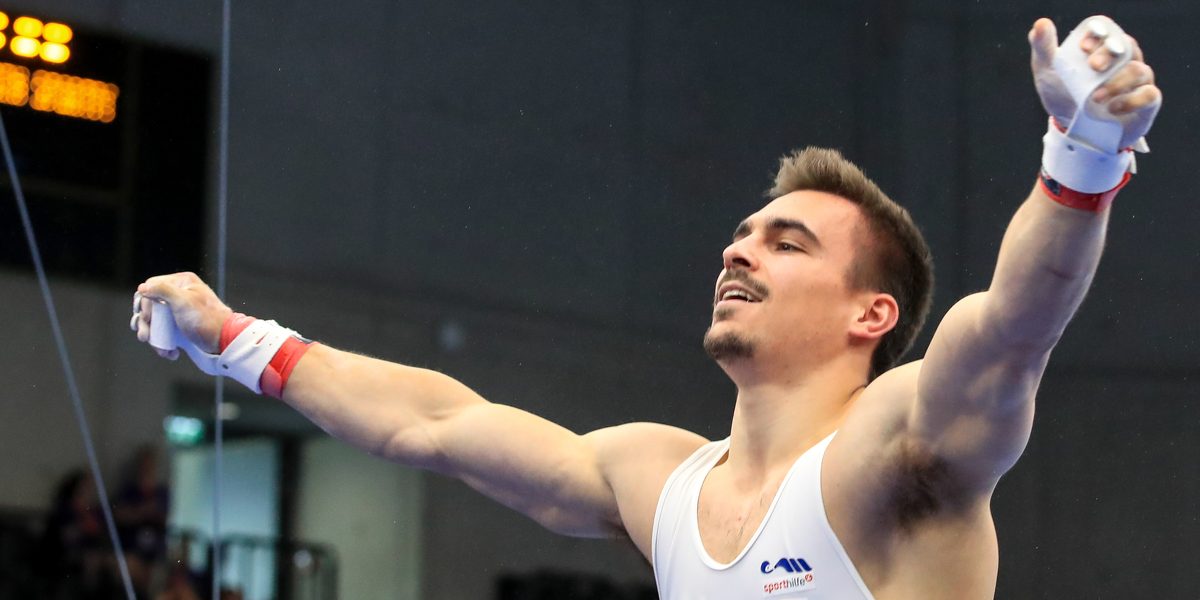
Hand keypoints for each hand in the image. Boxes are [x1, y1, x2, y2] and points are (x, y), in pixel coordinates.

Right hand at [131, 272, 231, 358]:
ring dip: (152, 336)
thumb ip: (163, 290)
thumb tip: (142, 287)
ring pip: (154, 321)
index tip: (149, 317)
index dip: (146, 302)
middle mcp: (179, 294)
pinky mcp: (180, 326)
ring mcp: (179, 311)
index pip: (152, 286)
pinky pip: (163, 332)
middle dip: (146, 323)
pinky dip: (163, 343)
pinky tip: (171, 352)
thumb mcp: (183, 301)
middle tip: (145, 336)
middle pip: (150, 305)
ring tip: (159, 349)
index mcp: (182, 283)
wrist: (224, 341)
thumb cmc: (206, 319)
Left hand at [1029, 17, 1161, 149]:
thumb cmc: (1062, 93)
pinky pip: (1150, 95)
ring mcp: (1137, 80)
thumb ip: (1043, 47)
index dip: (1099, 34)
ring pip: (1139, 70)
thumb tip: (1041, 23)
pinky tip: (1112, 108)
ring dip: (1118, 82)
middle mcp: (1124, 60)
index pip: (1108, 31)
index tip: (1084, 47)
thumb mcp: (1047, 70)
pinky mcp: (1145, 102)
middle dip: (1109, 55)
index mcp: (1101, 47)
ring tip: (1096, 97)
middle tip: (1093, 67)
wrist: (1071, 127)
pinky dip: (1132, 100)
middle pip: (1126, 47)